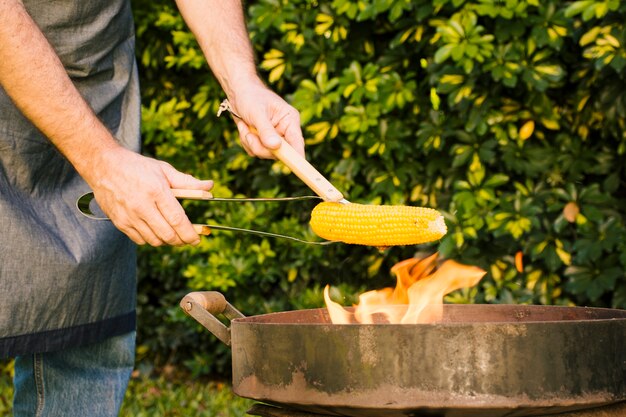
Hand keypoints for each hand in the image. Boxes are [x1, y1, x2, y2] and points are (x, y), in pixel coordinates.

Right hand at [88, 146, 212, 246]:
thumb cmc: (137, 167)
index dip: (190, 233)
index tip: (197, 239)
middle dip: (181, 240)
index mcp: (156, 191)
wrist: (103, 166)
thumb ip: (188, 182)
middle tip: (188, 238)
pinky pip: (140, 240)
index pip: (177, 220)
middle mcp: (142, 206)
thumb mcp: (164, 169)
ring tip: (173, 233)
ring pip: (155, 241)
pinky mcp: (120, 222)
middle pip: (168, 235)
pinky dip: (151, 240)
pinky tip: (156, 230)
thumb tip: (210, 187)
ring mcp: (129, 216)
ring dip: (167, 241)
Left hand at [228, 82, 304, 158]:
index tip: (297, 166)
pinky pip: (255, 151)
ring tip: (245, 127)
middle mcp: (284, 130)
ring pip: (265, 153)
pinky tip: (244, 129)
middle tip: (249, 135)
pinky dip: (247, 142)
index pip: (297, 142)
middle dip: (261, 146)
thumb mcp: (257, 113)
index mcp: (290, 120)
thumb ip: (266, 130)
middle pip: (279, 153)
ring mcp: (274, 137)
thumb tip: (275, 147)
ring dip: (251, 143)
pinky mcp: (263, 140)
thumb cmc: (250, 96)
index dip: (297, 156)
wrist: (238, 92)